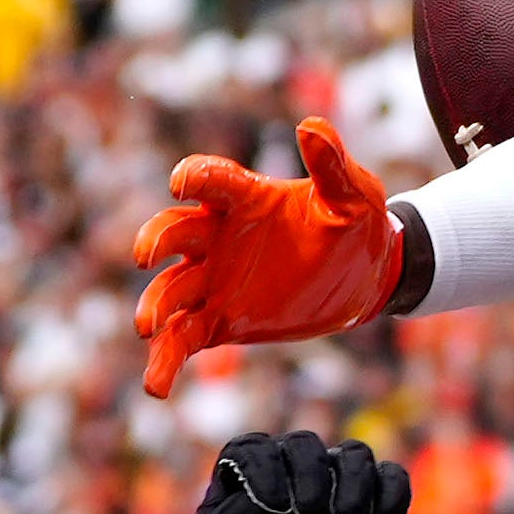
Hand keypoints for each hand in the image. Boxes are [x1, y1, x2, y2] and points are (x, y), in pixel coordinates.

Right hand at [132, 119, 406, 397]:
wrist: (366, 278)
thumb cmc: (359, 226)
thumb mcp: (355, 195)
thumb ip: (332, 165)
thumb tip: (310, 126)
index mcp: (246, 199)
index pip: (211, 182)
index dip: (194, 178)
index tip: (181, 184)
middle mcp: (219, 238)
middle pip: (174, 233)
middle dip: (155, 241)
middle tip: (148, 256)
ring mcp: (215, 281)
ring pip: (171, 291)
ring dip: (155, 306)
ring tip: (147, 328)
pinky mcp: (221, 321)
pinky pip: (183, 340)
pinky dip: (165, 361)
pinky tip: (156, 387)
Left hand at [186, 432, 412, 513]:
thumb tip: (262, 501)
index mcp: (246, 471)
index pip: (255, 450)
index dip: (265, 472)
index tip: (274, 510)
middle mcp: (291, 467)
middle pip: (305, 444)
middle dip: (310, 475)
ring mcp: (333, 482)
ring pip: (354, 454)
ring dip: (353, 482)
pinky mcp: (369, 504)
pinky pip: (392, 478)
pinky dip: (392, 493)